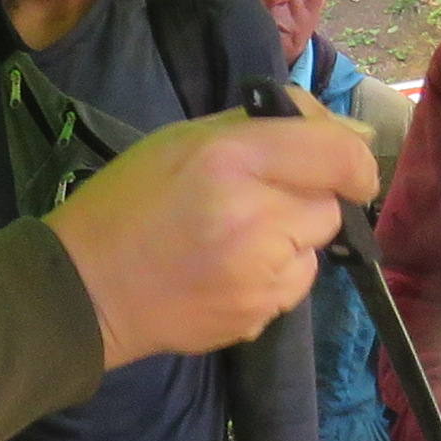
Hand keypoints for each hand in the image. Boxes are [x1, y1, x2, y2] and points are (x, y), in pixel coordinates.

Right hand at [47, 108, 373, 370]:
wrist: (86, 291)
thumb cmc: (129, 202)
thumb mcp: (184, 138)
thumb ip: (266, 125)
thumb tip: (348, 131)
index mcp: (230, 159)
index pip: (336, 154)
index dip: (355, 160)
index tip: (350, 170)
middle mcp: (253, 216)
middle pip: (330, 204)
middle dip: (307, 199)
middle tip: (257, 202)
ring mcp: (258, 273)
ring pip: (316, 247)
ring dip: (292, 239)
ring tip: (236, 240)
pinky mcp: (257, 314)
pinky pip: (295, 284)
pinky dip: (276, 275)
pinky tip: (230, 271)